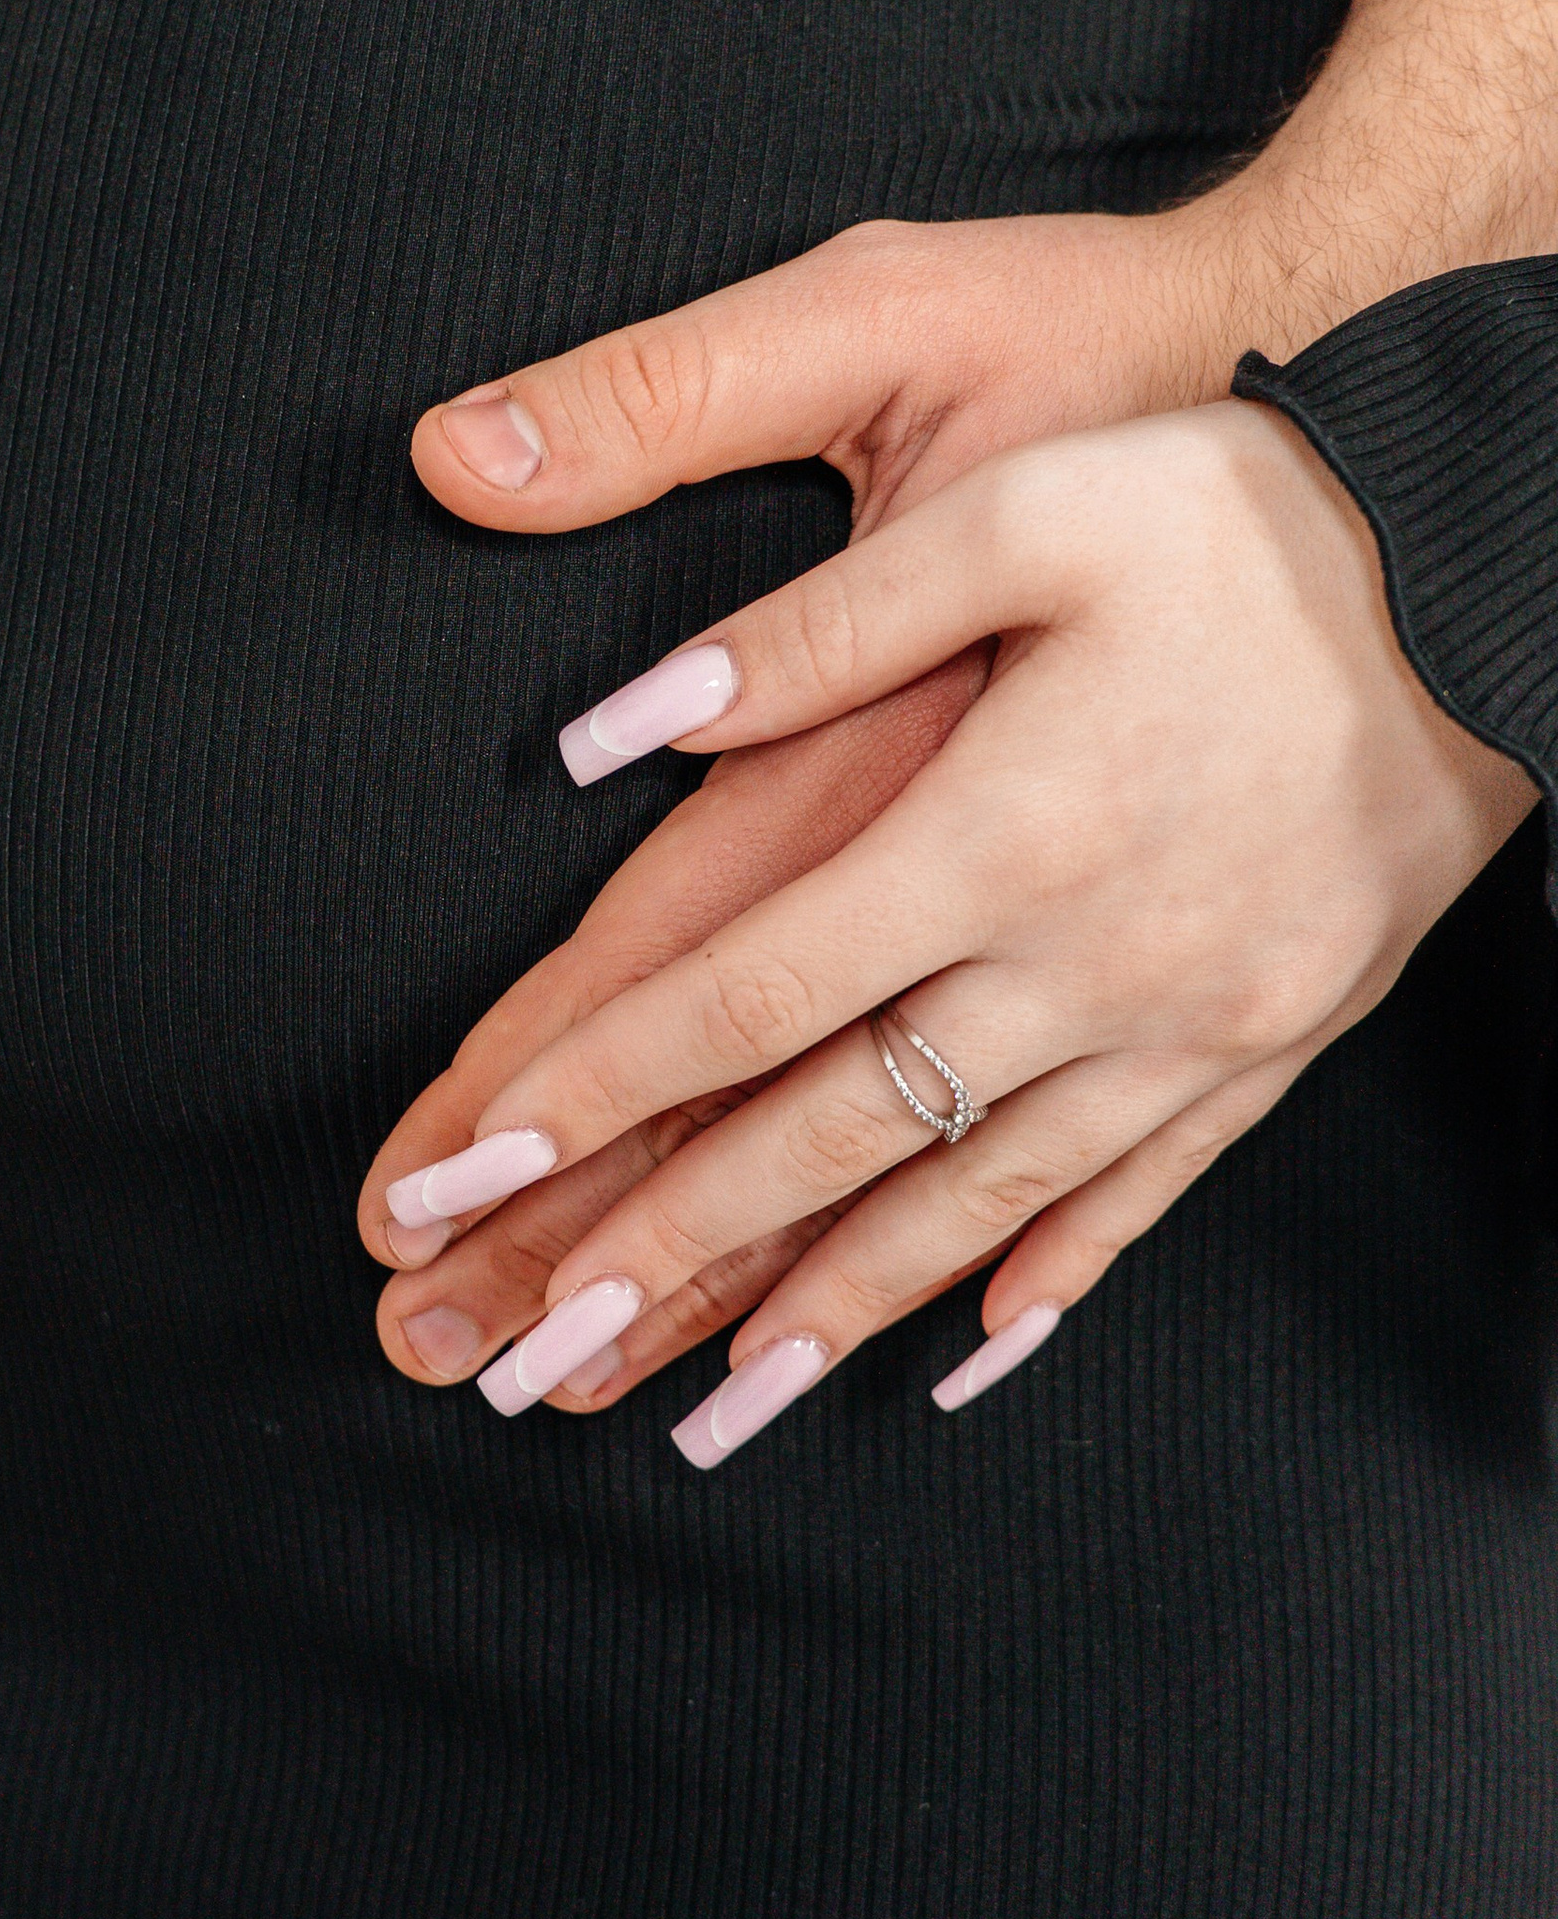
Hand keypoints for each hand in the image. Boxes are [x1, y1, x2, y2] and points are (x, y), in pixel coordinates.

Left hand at [359, 201, 1257, 1395]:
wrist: (1499, 564)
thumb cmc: (1250, 511)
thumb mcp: (1022, 506)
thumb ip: (813, 624)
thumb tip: (618, 729)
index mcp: (997, 829)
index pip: (743, 997)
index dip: (589, 1092)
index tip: (465, 1171)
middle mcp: (1087, 962)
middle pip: (835, 1138)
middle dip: (667, 1252)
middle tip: (526, 1354)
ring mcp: (1193, 1021)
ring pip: (977, 1205)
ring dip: (831, 1313)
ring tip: (711, 1411)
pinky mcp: (1276, 1036)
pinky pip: (1141, 1196)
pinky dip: (1044, 1282)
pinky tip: (970, 1355)